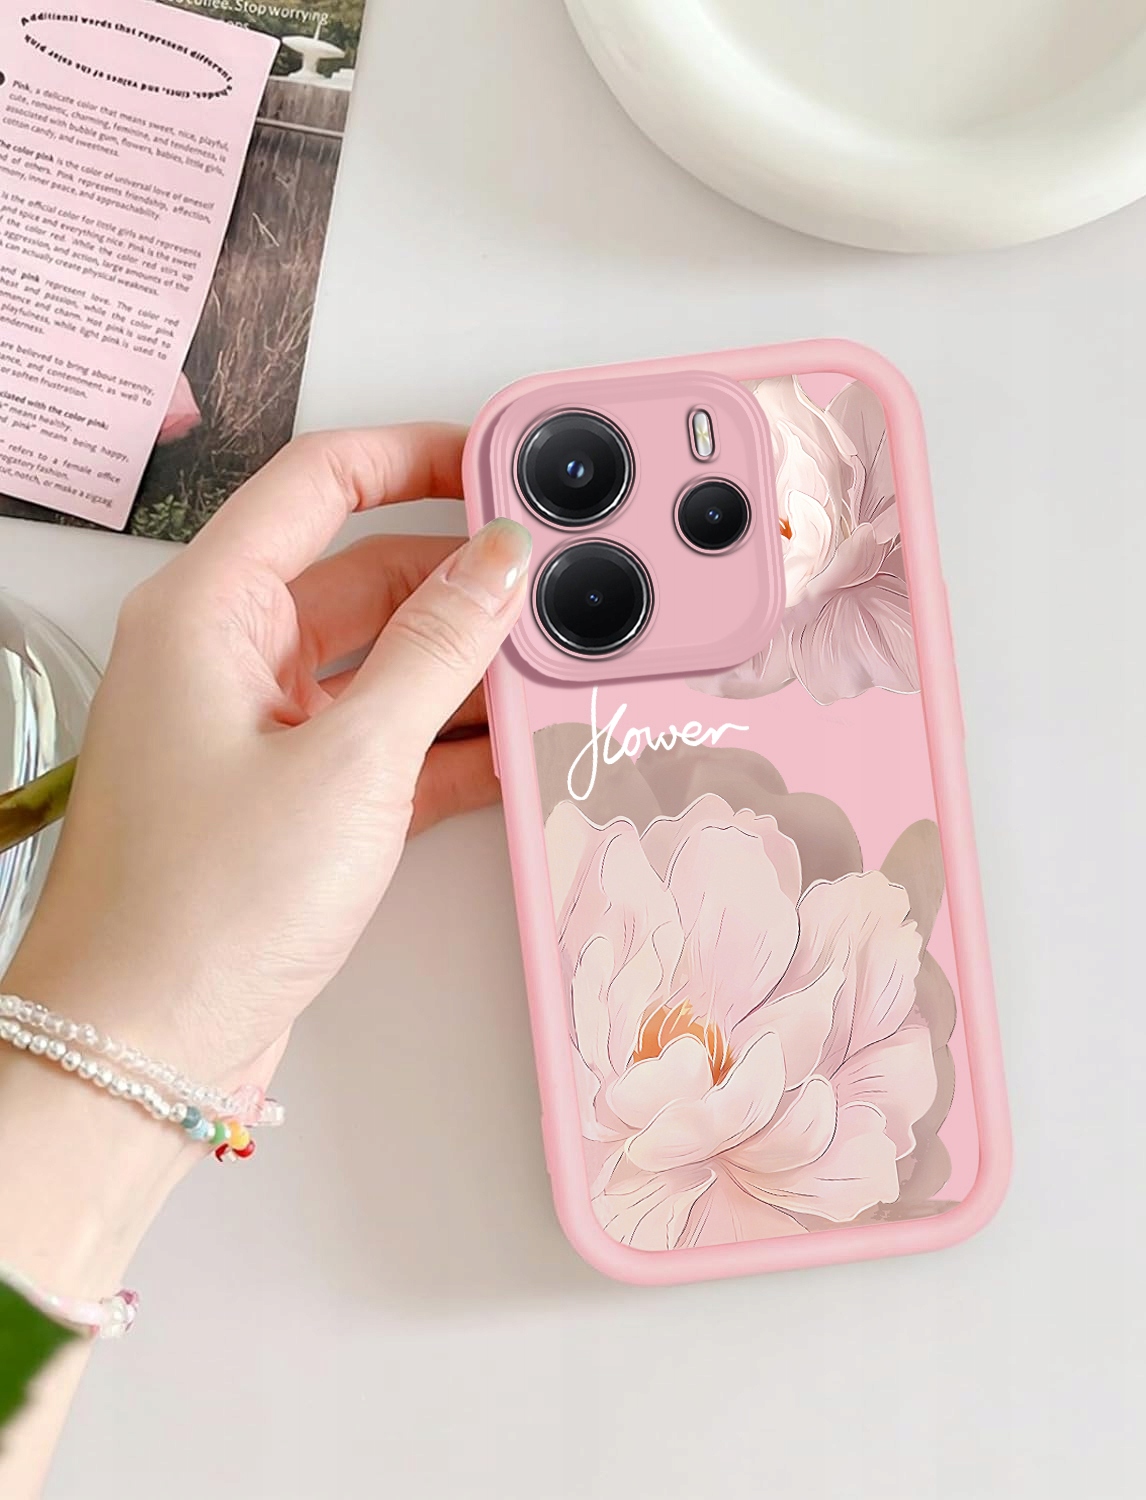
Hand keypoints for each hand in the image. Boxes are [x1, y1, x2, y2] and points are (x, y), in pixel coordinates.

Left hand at [3, 423, 531, 1089]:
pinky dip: (450, 738)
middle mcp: (229, 657)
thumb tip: (501, 561)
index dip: (417, 458)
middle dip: (463, 578)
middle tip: (555, 586)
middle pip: (367, 573)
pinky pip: (387, 735)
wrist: (145, 1049)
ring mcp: (262, 728)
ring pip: (385, 660)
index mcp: (210, 612)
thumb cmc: (205, 907)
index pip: (321, 483)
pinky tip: (515, 748)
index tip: (502, 466)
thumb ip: (439, 649)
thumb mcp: (351, 760)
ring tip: (551, 668)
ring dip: (466, 665)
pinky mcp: (294, 794)